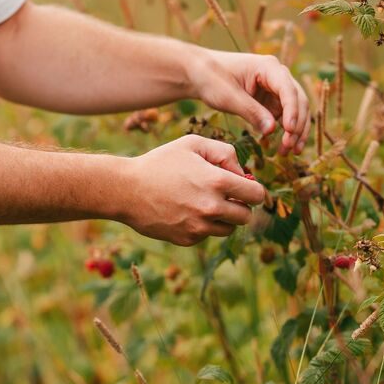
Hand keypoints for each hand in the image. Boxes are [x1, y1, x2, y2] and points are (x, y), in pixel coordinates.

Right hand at [120, 135, 265, 246]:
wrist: (126, 190)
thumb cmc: (159, 163)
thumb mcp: (192, 144)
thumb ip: (225, 152)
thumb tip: (243, 173)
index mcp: (218, 182)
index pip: (257, 195)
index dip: (253, 190)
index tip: (243, 188)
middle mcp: (211, 208)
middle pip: (246, 216)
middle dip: (240, 206)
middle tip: (225, 197)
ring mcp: (199, 227)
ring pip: (228, 229)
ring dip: (223, 219)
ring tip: (204, 204)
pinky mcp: (186, 239)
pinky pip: (206, 235)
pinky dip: (202, 226)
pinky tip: (185, 212)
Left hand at [189, 49, 310, 155]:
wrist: (200, 75)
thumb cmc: (212, 79)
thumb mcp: (229, 97)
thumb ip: (251, 112)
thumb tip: (272, 130)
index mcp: (268, 67)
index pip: (288, 89)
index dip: (292, 110)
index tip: (289, 130)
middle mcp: (277, 76)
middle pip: (298, 100)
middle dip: (297, 124)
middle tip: (289, 147)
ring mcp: (275, 89)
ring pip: (295, 110)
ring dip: (296, 130)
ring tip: (291, 151)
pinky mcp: (270, 101)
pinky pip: (284, 116)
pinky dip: (286, 131)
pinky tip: (285, 147)